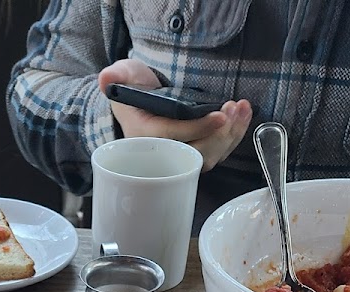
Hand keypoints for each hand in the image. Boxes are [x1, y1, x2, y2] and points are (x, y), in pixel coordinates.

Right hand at [98, 59, 252, 170]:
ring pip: (210, 157)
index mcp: (144, 137)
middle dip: (219, 134)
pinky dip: (234, 136)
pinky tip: (243, 116)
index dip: (197, 128)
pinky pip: (217, 153)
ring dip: (231, 135)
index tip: (219, 115)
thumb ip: (116, 76)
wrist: (140, 105)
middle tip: (233, 109)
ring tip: (242, 109)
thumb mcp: (122, 78)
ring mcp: (180, 155)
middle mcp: (163, 153)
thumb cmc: (132, 92)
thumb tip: (106, 78)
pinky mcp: (195, 152)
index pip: (173, 137)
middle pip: (195, 154)